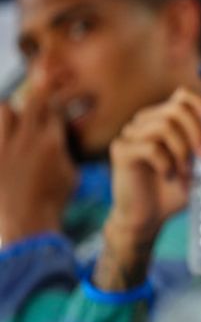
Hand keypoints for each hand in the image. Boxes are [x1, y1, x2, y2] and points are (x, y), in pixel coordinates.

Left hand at [0, 88, 76, 246]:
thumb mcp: (71, 175)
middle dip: (38, 96)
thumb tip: (59, 139)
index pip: (54, 109)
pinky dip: (2, 134)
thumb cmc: (54, 202)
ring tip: (15, 122)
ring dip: (11, 112)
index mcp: (51, 143)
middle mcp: (26, 140)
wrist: (26, 224)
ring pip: (4, 110)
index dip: (56, 102)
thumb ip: (64, 151)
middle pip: (31, 101)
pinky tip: (7, 142)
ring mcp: (4, 148)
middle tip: (40, 99)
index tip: (56, 103)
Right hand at [95, 87, 200, 289]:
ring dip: (182, 152)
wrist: (147, 219)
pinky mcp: (121, 150)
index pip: (182, 96)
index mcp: (164, 119)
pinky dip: (166, 163)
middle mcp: (145, 121)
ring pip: (163, 127)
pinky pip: (150, 147)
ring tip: (187, 174)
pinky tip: (170, 177)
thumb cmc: (176, 192)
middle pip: (176, 109)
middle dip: (197, 132)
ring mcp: (131, 133)